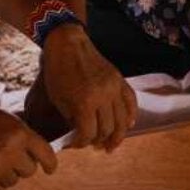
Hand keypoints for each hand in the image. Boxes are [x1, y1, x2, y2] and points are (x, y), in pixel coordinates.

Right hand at [0, 101, 56, 189]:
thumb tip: (35, 148)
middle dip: (20, 166)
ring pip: (13, 182)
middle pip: (29, 171)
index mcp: (21, 133)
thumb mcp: (6, 117)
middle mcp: (12, 151)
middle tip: (5, 158)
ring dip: (5, 176)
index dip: (49, 164)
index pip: (46, 154)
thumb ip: (22, 133)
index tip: (49, 169)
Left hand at [38, 23, 135, 149]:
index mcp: (84, 101)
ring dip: (118, 135)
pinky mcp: (119, 79)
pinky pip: (131, 102)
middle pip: (107, 129)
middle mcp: (103, 96)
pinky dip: (131, 116)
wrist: (68, 44)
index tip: (76, 144)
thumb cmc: (58, 71)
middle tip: (94, 145)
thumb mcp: (58, 99)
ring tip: (111, 145)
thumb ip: (72, 119)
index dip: (82, 143)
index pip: (88, 133)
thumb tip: (82, 134)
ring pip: (122, 120)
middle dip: (99, 141)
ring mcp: (114, 87)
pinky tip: (128, 125)